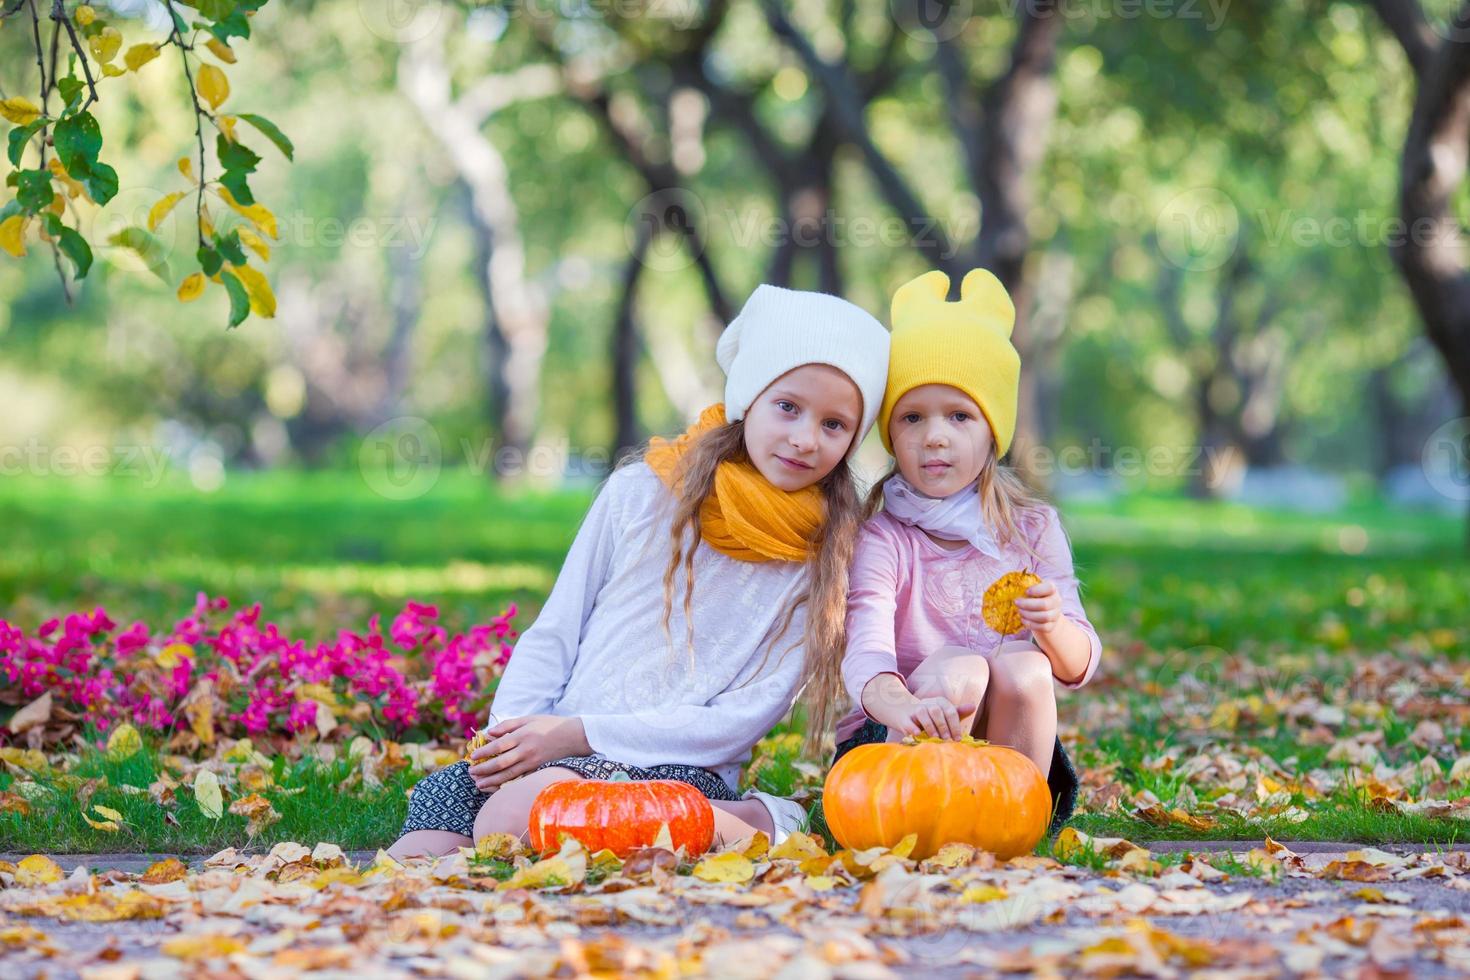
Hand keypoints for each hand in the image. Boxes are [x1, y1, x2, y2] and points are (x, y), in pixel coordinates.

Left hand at [468, 715, 590, 791]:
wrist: (573, 736)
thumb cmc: (549, 724)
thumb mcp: (528, 718)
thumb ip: (508, 724)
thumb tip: (489, 733)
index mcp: (523, 735)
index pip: (499, 745)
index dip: (484, 752)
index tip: (473, 756)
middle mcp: (526, 751)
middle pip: (501, 763)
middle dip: (484, 769)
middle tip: (471, 773)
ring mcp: (532, 762)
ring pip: (508, 775)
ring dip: (491, 781)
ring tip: (478, 784)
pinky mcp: (537, 770)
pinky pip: (518, 779)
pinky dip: (506, 785)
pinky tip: (495, 788)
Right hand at [890, 695, 976, 740]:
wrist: (905, 715)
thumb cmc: (930, 718)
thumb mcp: (945, 715)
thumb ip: (958, 712)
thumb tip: (973, 706)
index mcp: (939, 702)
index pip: (950, 711)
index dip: (955, 725)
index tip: (958, 739)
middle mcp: (927, 703)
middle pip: (936, 711)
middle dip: (943, 726)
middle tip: (947, 740)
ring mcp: (914, 709)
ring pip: (922, 713)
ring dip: (930, 726)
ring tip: (935, 738)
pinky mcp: (904, 718)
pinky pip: (908, 721)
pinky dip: (913, 728)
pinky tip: (918, 734)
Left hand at [1015, 579, 1062, 635]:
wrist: (1044, 614)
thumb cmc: (1034, 598)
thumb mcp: (1032, 589)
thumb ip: (1025, 585)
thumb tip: (1012, 583)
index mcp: (1052, 589)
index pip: (1050, 588)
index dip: (1037, 590)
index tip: (1026, 591)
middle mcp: (1056, 601)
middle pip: (1044, 604)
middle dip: (1027, 604)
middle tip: (1016, 602)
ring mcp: (1055, 614)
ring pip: (1044, 617)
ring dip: (1028, 614)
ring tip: (1019, 611)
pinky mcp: (1052, 626)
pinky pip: (1043, 627)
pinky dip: (1031, 624)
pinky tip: (1023, 619)